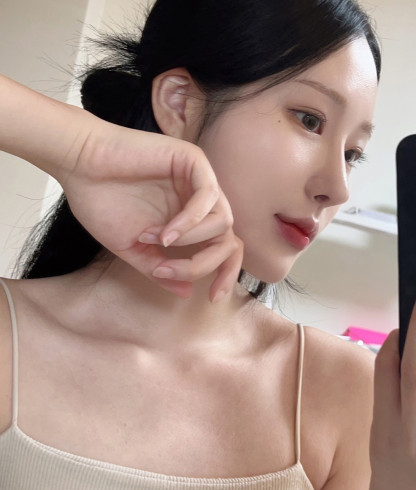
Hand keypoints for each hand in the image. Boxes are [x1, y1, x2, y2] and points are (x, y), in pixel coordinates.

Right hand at [61, 120, 242, 300]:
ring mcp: (199, 180)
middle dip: (210, 264)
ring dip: (192, 241)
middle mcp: (200, 202)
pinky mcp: (193, 160)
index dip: (226, 274)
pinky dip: (190, 221)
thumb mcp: (133, 248)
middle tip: (176, 272)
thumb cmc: (103, 204)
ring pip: (224, 222)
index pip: (224, 248)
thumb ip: (160, 268)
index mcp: (191, 221)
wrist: (79, 166)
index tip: (211, 297)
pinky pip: (208, 196)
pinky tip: (164, 232)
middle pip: (230, 240)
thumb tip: (187, 292)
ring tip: (159, 242)